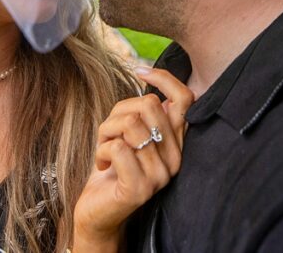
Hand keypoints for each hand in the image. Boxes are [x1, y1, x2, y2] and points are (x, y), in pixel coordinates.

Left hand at [72, 68, 193, 252]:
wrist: (97, 212)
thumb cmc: (112, 167)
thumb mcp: (129, 133)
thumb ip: (144, 112)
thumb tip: (149, 74)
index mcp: (177, 142)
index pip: (185, 99)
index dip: (164, 78)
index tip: (139, 70)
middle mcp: (175, 158)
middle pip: (150, 105)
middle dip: (118, 112)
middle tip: (109, 134)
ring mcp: (160, 175)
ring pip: (131, 124)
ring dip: (106, 132)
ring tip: (104, 150)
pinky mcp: (140, 188)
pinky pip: (119, 148)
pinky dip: (101, 150)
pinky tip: (101, 165)